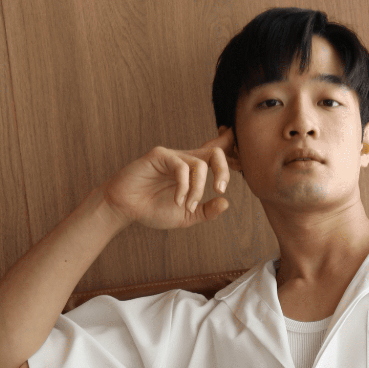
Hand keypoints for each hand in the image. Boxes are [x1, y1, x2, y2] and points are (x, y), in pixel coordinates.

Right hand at [103, 129, 235, 230]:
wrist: (126, 209)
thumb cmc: (153, 210)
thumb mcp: (186, 216)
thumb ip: (206, 211)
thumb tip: (226, 203)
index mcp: (193, 170)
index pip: (216, 154)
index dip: (231, 151)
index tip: (242, 159)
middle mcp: (185, 159)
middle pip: (215, 152)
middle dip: (224, 170)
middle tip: (220, 190)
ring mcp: (172, 156)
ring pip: (199, 164)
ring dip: (198, 189)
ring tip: (187, 205)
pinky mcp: (159, 156)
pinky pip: (181, 167)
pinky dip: (184, 187)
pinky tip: (177, 200)